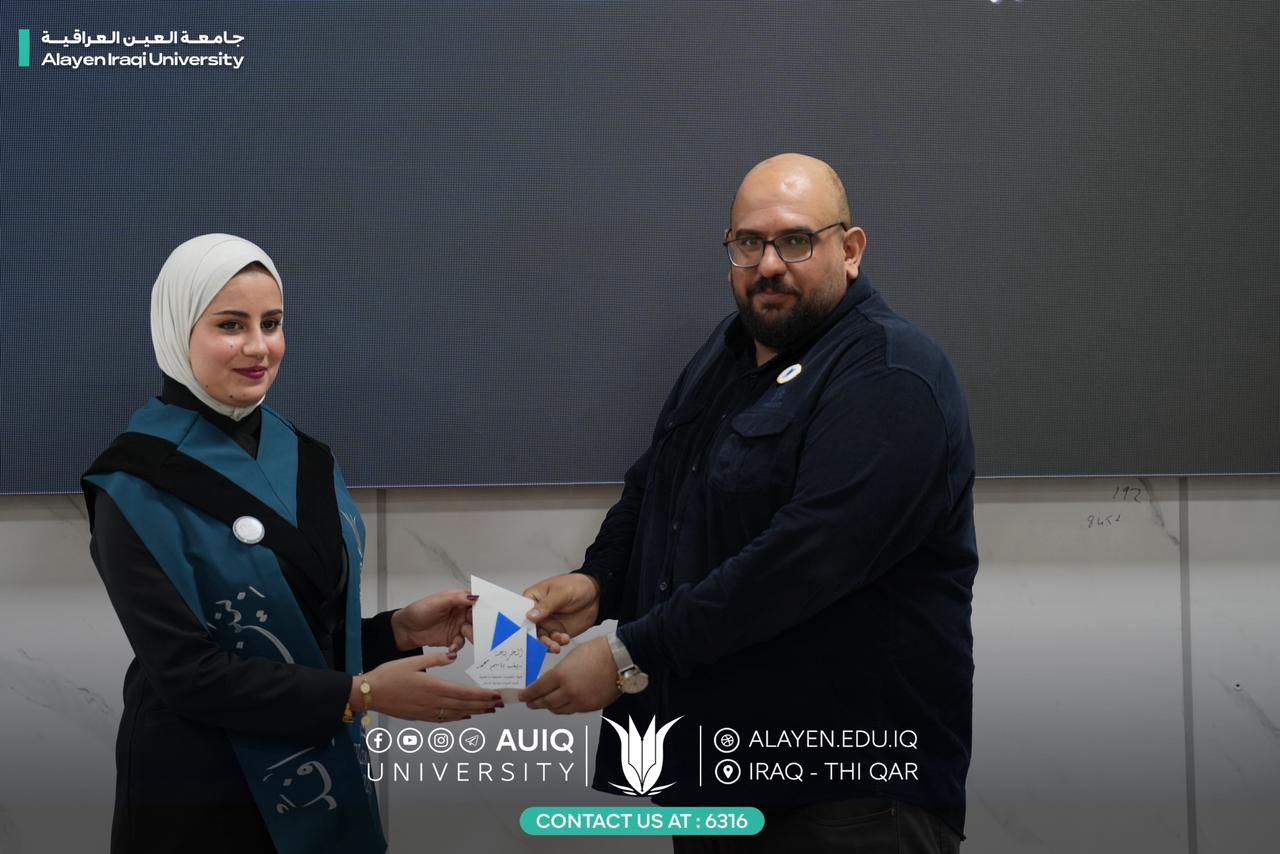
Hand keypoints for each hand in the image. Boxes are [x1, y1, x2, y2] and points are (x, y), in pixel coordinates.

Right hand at [357, 652, 501, 722]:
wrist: (369, 693)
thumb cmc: (388, 675)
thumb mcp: (413, 661)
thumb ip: (436, 658)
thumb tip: (453, 655)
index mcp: (434, 687)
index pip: (465, 693)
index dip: (482, 695)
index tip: (496, 695)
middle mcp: (433, 703)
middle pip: (465, 706)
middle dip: (484, 705)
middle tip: (500, 704)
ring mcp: (427, 712)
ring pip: (456, 714)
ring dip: (474, 712)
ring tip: (488, 710)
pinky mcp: (420, 717)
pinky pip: (444, 719)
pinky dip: (457, 717)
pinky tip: (465, 716)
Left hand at [391, 588, 476, 651]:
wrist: (404, 629)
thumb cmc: (418, 611)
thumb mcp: (437, 601)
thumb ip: (456, 599)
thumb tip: (474, 597)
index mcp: (458, 600)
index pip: (476, 601)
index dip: (484, 606)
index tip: (489, 612)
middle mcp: (460, 612)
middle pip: (477, 618)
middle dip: (480, 623)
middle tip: (480, 627)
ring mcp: (457, 626)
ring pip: (472, 631)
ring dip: (471, 634)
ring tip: (465, 635)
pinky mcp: (452, 639)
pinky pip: (461, 643)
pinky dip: (458, 646)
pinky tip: (452, 647)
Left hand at [518, 636, 619, 713]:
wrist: (621, 658)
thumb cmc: (598, 651)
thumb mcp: (571, 657)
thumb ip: (559, 671)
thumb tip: (552, 681)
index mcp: (560, 676)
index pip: (537, 689)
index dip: (527, 694)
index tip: (522, 696)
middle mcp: (568, 692)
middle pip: (546, 702)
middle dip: (535, 703)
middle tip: (530, 703)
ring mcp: (580, 701)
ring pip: (558, 710)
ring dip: (550, 707)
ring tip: (545, 704)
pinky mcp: (591, 707)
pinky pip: (573, 710)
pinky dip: (565, 708)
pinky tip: (563, 704)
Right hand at [523, 573, 600, 652]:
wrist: (596, 596)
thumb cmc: (577, 586)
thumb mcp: (561, 593)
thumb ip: (546, 605)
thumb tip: (530, 616)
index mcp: (533, 599)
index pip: (521, 612)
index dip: (520, 624)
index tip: (523, 634)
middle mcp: (537, 613)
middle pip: (529, 629)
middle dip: (534, 639)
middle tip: (542, 643)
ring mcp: (547, 623)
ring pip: (541, 638)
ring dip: (547, 644)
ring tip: (556, 646)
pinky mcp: (557, 632)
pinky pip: (552, 641)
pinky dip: (557, 643)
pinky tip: (564, 639)